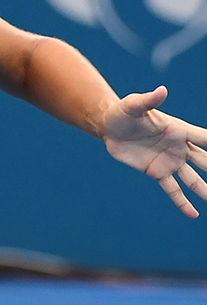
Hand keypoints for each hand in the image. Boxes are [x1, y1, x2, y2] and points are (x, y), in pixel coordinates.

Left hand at [102, 86, 206, 217]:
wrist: (109, 126)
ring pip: (193, 179)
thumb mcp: (134, 105)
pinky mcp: (156, 171)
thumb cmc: (123, 112)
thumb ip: (148, 101)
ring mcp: (169, 161)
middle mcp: (179, 147)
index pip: (205, 139)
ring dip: (205, 190)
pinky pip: (172, 189)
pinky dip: (182, 202)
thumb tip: (161, 90)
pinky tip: (193, 214)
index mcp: (178, 130)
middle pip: (205, 161)